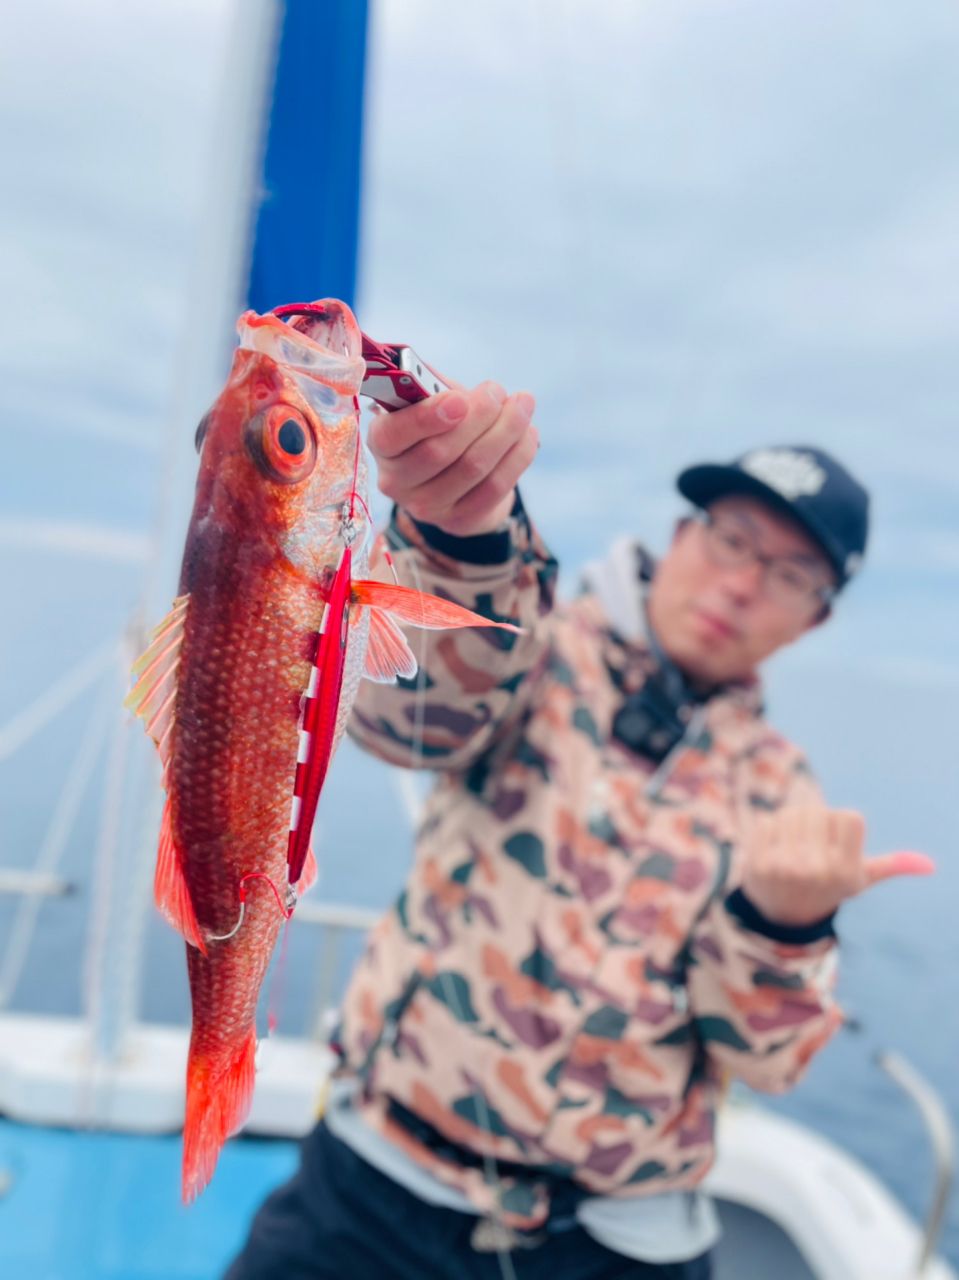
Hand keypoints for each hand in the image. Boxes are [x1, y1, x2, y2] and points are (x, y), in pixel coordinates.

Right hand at [368, 381, 538, 536]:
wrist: (454, 475)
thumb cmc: (439, 424)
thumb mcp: (427, 401)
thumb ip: (427, 384)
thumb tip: (424, 369)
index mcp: (382, 445)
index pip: (393, 435)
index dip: (425, 418)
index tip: (460, 400)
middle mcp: (397, 481)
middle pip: (440, 452)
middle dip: (478, 416)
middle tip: (497, 391)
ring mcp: (427, 507)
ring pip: (473, 467)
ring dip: (506, 430)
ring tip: (522, 404)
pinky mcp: (459, 520)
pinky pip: (496, 487)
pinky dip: (518, 455)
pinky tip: (528, 433)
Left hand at [739, 805, 934, 926]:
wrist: (782, 913)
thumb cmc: (826, 886)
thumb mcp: (859, 880)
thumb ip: (890, 866)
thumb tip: (929, 866)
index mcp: (847, 872)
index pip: (851, 817)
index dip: (841, 826)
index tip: (835, 845)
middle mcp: (819, 871)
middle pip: (818, 811)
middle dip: (813, 821)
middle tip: (809, 845)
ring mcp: (786, 868)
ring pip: (790, 813)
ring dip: (789, 822)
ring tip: (792, 846)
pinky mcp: (758, 864)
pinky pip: (765, 821)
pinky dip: (769, 828)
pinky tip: (772, 849)